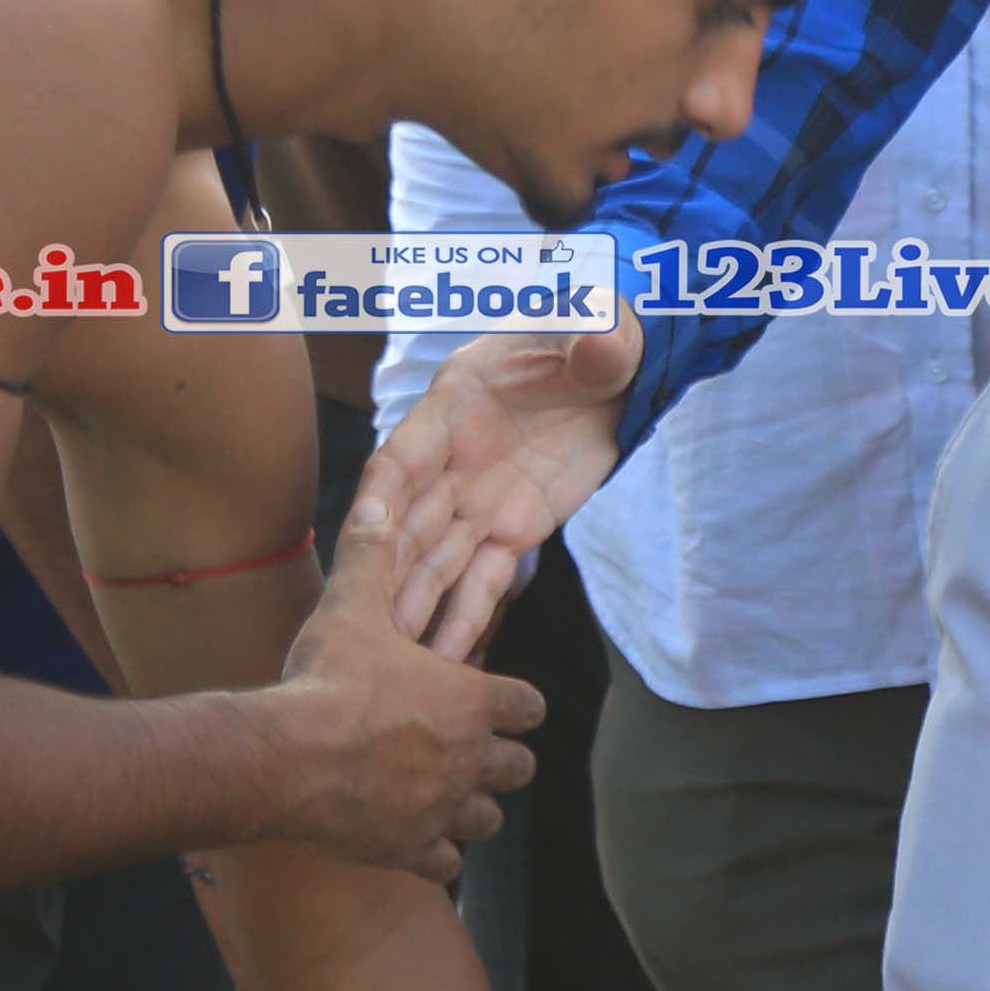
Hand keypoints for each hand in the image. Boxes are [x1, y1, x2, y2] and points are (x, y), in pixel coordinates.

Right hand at [263, 509, 542, 879]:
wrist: (286, 757)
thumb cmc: (327, 677)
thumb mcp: (352, 604)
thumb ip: (371, 554)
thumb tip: (376, 498)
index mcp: (472, 701)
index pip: (530, 707)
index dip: (516, 704)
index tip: (498, 702)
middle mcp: (471, 760)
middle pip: (520, 768)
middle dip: (501, 760)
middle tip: (468, 750)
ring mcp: (444, 810)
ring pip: (488, 820)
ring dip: (472, 808)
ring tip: (442, 795)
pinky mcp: (411, 851)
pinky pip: (446, 866)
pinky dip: (435, 854)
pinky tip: (410, 838)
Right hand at [362, 311, 641, 655]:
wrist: (623, 368)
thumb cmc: (595, 334)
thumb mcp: (595, 327)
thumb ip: (591, 339)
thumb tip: (599, 343)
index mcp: (456, 403)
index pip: (405, 455)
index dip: (383, 494)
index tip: (365, 533)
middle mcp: (453, 458)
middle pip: (407, 523)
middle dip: (386, 574)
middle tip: (366, 626)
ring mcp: (478, 499)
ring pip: (437, 562)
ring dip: (416, 609)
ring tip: (400, 663)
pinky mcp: (514, 531)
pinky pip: (485, 579)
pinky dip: (467, 617)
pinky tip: (450, 662)